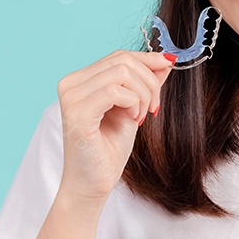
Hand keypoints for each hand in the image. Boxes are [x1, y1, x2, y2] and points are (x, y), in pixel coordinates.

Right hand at [55, 50, 175, 206]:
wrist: (93, 183)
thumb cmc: (109, 149)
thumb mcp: (133, 108)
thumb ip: (145, 83)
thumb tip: (165, 60)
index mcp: (79, 80)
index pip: (118, 56)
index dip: (148, 59)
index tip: (168, 67)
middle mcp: (70, 84)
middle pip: (122, 61)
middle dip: (150, 81)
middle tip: (153, 107)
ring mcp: (71, 97)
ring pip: (122, 73)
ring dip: (143, 94)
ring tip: (142, 116)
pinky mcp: (77, 112)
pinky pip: (116, 91)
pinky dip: (133, 103)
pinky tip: (133, 120)